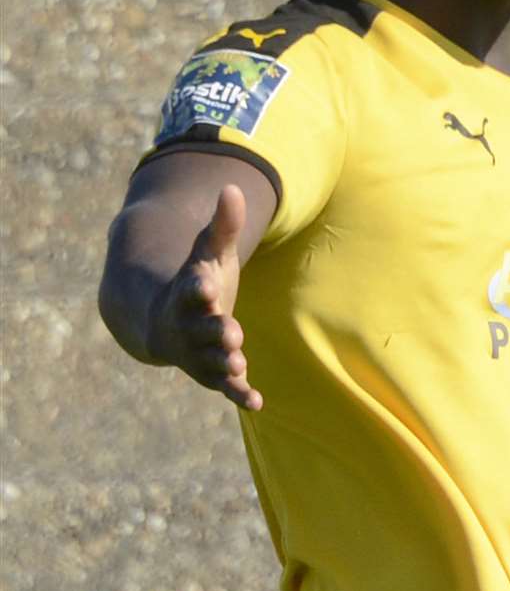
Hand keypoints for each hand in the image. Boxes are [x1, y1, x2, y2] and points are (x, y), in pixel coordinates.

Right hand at [147, 185, 262, 410]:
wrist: (170, 321)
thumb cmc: (198, 282)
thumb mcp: (209, 253)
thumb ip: (223, 226)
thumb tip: (233, 188)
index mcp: (188, 294)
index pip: (191, 290)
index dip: (198, 289)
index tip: (206, 285)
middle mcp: (189, 326)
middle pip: (201, 330)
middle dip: (214, 332)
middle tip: (230, 334)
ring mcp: (199, 352)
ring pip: (210, 361)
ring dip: (223, 364)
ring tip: (237, 366)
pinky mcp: (212, 372)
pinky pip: (224, 387)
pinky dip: (238, 394)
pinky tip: (257, 402)